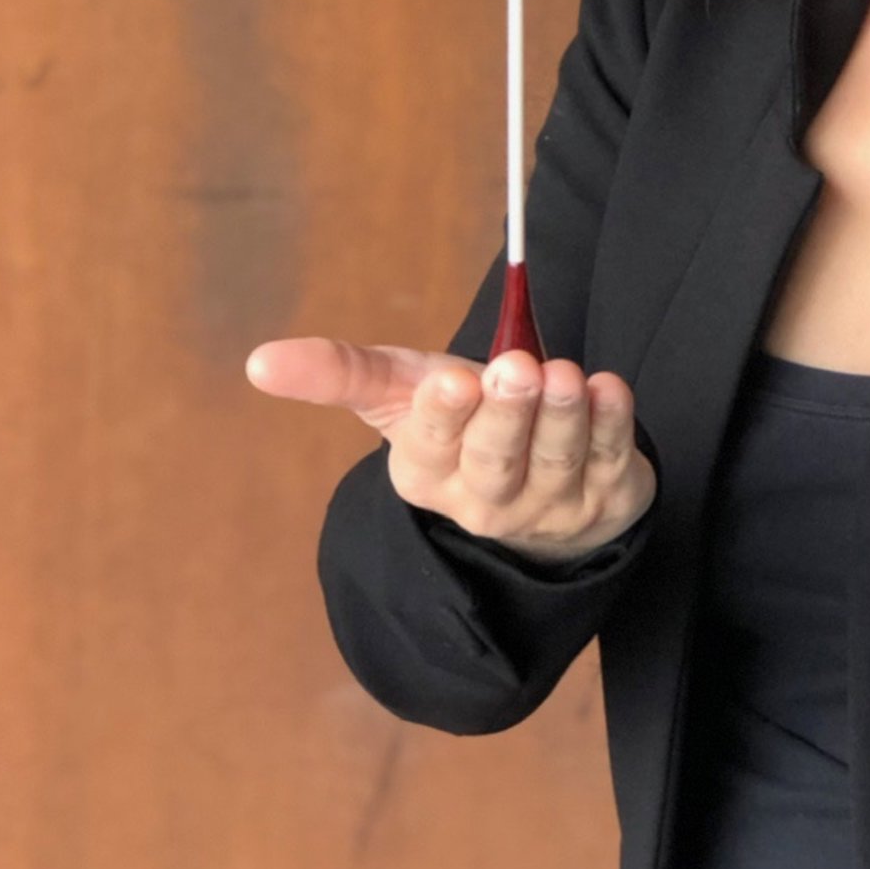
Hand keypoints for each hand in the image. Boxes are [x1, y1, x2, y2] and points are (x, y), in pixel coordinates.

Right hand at [245, 336, 655, 564]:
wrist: (537, 480)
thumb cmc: (459, 422)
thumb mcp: (400, 394)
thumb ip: (340, 373)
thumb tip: (258, 362)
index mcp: (426, 473)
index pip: (431, 448)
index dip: (442, 416)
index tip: (450, 380)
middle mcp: (484, 500)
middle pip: (495, 461)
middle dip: (505, 414)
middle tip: (515, 368)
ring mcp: (547, 506)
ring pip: (554, 461)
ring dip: (561, 416)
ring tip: (564, 374)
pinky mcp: (604, 497)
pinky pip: (609, 459)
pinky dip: (612, 424)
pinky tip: (608, 390)